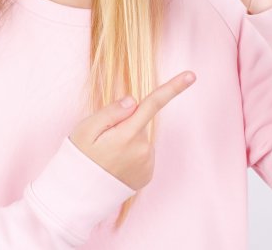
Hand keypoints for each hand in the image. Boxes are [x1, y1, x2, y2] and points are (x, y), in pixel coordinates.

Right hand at [69, 71, 195, 190]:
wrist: (80, 195)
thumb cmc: (80, 158)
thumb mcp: (86, 129)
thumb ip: (111, 112)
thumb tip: (133, 101)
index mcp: (127, 135)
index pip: (152, 105)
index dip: (173, 88)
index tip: (191, 76)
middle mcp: (143, 150)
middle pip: (139, 123)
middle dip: (125, 125)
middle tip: (103, 141)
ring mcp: (147, 164)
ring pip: (141, 139)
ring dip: (127, 141)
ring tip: (107, 156)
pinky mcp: (147, 174)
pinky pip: (143, 154)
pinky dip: (131, 155)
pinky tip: (116, 165)